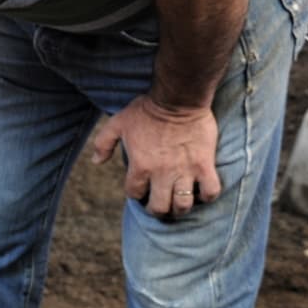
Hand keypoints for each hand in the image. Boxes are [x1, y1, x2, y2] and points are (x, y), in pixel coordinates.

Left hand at [88, 95, 220, 217]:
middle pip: (159, 207)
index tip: (141, 188)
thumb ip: (103, 143)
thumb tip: (96, 161)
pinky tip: (202, 190)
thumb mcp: (118, 123)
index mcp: (140, 165)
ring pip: (183, 205)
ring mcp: (185, 170)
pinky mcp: (204, 164)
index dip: (136, 193)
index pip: (134, 193)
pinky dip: (207, 195)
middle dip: (157, 209)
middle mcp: (162, 173)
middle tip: (160, 202)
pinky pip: (211, 190)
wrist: (178, 98)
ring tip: (179, 200)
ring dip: (180, 206)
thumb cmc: (146, 109)